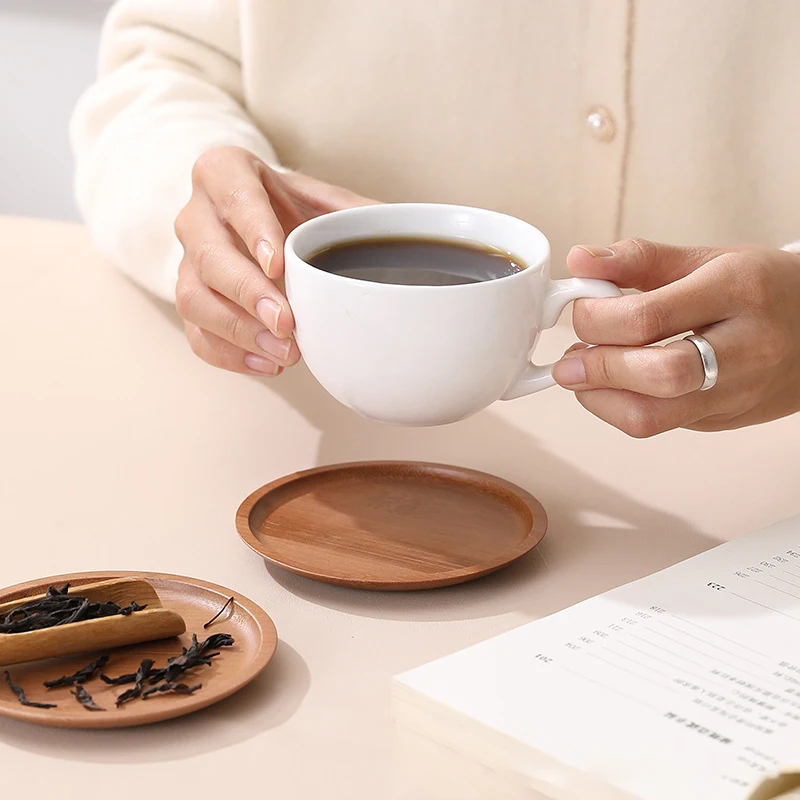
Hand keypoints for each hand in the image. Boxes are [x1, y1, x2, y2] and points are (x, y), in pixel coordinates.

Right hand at [174, 146, 375, 374]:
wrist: (259, 225)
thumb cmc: (294, 210)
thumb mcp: (324, 200)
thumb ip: (360, 215)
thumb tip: (409, 233)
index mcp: (225, 172)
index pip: (234, 196)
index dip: (254, 230)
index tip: (279, 265)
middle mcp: (197, 215)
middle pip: (210, 257)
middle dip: (248, 294)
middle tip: (287, 323)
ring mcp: (186, 261)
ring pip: (194, 299)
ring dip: (239, 332)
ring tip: (285, 353)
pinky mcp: (190, 299)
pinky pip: (197, 334)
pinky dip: (231, 355)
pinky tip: (268, 364)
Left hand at [552, 239, 799, 436]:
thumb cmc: (759, 288)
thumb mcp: (706, 259)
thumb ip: (638, 259)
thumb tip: (578, 259)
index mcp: (738, 290)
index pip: (648, 317)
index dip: (596, 319)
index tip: (579, 311)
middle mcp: (746, 347)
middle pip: (655, 374)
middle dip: (597, 368)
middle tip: (570, 359)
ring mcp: (739, 392)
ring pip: (653, 416)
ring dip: (600, 399)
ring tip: (583, 375)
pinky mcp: (724, 420)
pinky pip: (660, 426)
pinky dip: (620, 409)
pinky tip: (612, 386)